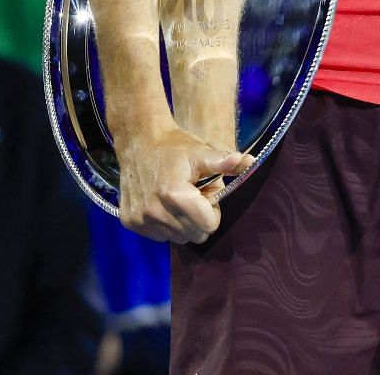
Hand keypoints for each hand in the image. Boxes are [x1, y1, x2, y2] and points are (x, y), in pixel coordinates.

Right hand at [114, 119, 252, 243]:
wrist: (139, 141)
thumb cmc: (175, 147)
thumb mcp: (202, 153)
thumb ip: (224, 163)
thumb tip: (249, 161)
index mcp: (176, 196)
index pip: (209, 226)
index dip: (213, 211)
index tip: (205, 193)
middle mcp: (156, 212)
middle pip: (194, 235)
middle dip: (198, 218)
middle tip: (192, 195)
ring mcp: (141, 220)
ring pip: (177, 238)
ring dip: (182, 222)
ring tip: (177, 198)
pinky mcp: (130, 223)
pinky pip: (159, 236)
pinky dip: (165, 224)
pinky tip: (162, 203)